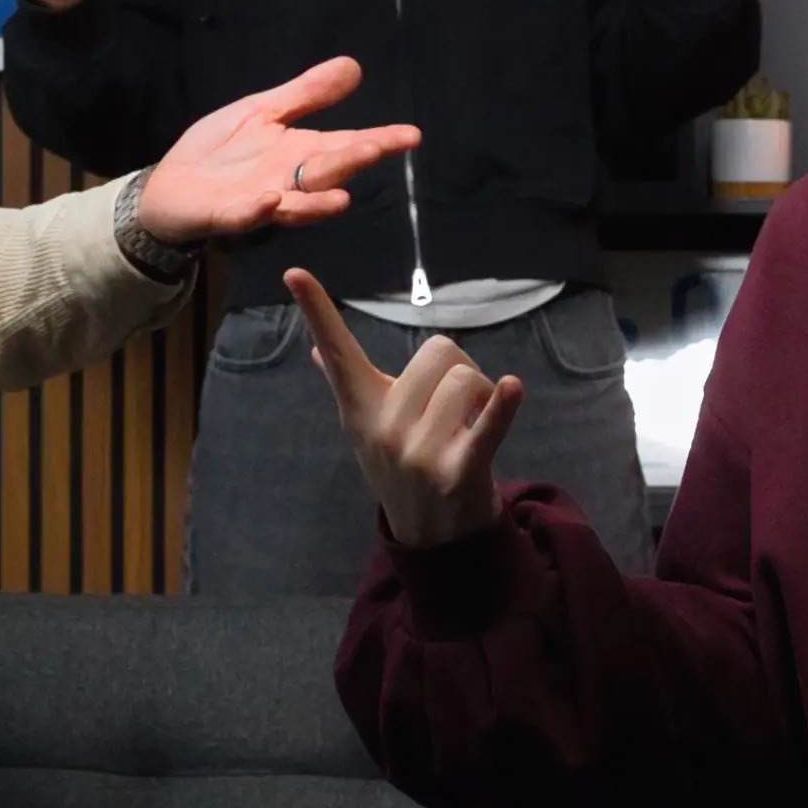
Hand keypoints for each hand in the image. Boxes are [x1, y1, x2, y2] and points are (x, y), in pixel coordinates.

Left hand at [134, 56, 422, 244]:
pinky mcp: (226, 215)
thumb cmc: (220, 152)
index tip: (411, 135)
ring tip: (341, 199)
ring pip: (297, 205)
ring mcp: (261, 201)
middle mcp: (289, 181)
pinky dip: (257, 210)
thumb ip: (306, 94)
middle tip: (376, 149)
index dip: (379, 140)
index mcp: (300, 153)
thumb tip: (353, 65)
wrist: (169, 187)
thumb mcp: (263, 112)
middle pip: (327, 173)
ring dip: (317, 202)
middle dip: (350, 162)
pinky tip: (269, 199)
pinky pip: (245, 216)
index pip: (347, 145)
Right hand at [284, 268, 519, 551]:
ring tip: (473, 424)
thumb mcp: (367, 426)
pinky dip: (503, 405)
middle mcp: (384, 427)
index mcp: (362, 407)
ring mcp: (418, 451)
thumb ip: (347, 384)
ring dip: (487, 394)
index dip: (315, 312)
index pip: (336, 352)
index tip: (293, 272)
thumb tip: (316, 351)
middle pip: (441, 351)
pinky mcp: (458, 471)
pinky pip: (487, 425)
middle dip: (461, 370)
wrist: (432, 535)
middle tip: (457, 406)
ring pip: (469, 379)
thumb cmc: (402, 465)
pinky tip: (514, 388)